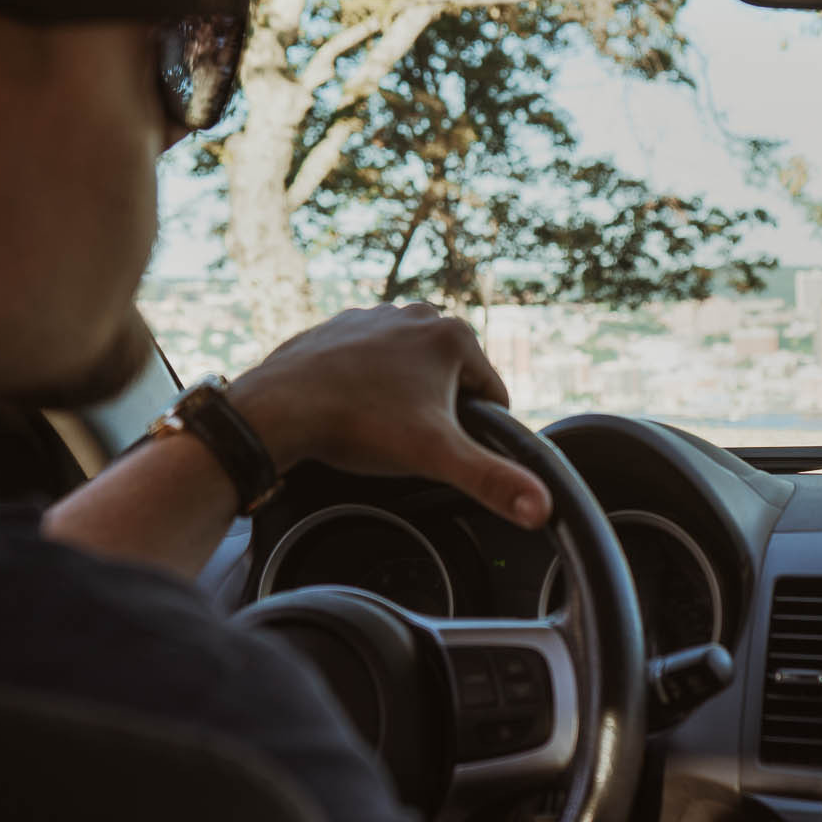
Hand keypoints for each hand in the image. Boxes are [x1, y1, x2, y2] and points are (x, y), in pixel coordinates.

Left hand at [227, 303, 551, 527]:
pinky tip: (351, 408)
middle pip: (450, 379)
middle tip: (404, 439)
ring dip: (403, 397)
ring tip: (376, 425)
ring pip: (409, 369)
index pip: (492, 393)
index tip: (444, 449)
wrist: (278, 407)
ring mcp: (375, 316)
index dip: (476, 431)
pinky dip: (366, 384)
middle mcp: (417, 314)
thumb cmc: (358, 426)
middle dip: (436, 412)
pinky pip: (369, 361)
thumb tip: (543, 507)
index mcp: (453, 336)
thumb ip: (493, 480)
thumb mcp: (436, 457)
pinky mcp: (340, 326)